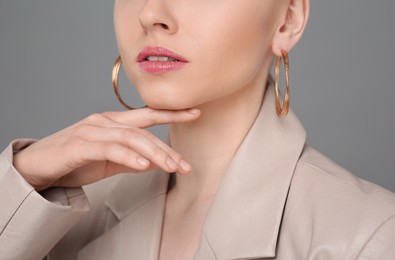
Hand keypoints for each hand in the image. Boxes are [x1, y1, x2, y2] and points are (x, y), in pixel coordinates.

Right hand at [13, 107, 199, 190]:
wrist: (37, 167)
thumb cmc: (73, 161)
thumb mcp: (109, 161)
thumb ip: (131, 159)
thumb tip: (155, 162)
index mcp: (113, 123)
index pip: (147, 115)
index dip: (171, 113)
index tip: (195, 113)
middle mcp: (104, 121)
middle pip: (143, 130)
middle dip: (167, 147)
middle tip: (185, 165)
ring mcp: (91, 131)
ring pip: (130, 138)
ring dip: (154, 153)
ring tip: (171, 167)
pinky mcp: (79, 145)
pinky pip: (109, 149)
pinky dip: (128, 157)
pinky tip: (143, 165)